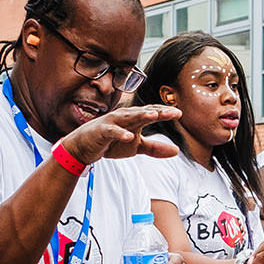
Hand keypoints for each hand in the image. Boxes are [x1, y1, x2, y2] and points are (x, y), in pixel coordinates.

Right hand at [61, 105, 182, 164]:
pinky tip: (128, 137)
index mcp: (134, 119)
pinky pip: (112, 131)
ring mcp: (112, 122)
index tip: (179, 113)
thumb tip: (177, 151)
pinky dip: (120, 133)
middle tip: (173, 112)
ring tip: (153, 115)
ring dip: (140, 115)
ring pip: (128, 117)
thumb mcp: (136, 147)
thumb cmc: (111, 143)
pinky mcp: (101, 131)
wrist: (84, 147)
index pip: (151, 113)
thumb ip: (155, 148)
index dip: (165, 112)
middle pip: (143, 112)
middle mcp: (124, 117)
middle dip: (158, 112)